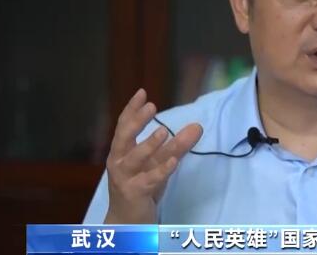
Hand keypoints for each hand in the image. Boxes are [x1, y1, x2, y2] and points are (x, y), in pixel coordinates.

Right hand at [104, 88, 201, 222]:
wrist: (128, 223)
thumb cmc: (141, 187)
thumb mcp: (160, 163)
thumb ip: (178, 145)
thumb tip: (197, 125)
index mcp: (122, 152)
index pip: (124, 126)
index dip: (132, 109)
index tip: (142, 92)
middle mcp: (118, 163)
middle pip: (123, 138)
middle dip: (136, 121)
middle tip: (151, 107)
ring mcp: (124, 179)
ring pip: (134, 159)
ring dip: (148, 145)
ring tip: (163, 132)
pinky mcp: (133, 194)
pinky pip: (148, 180)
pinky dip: (160, 170)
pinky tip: (174, 162)